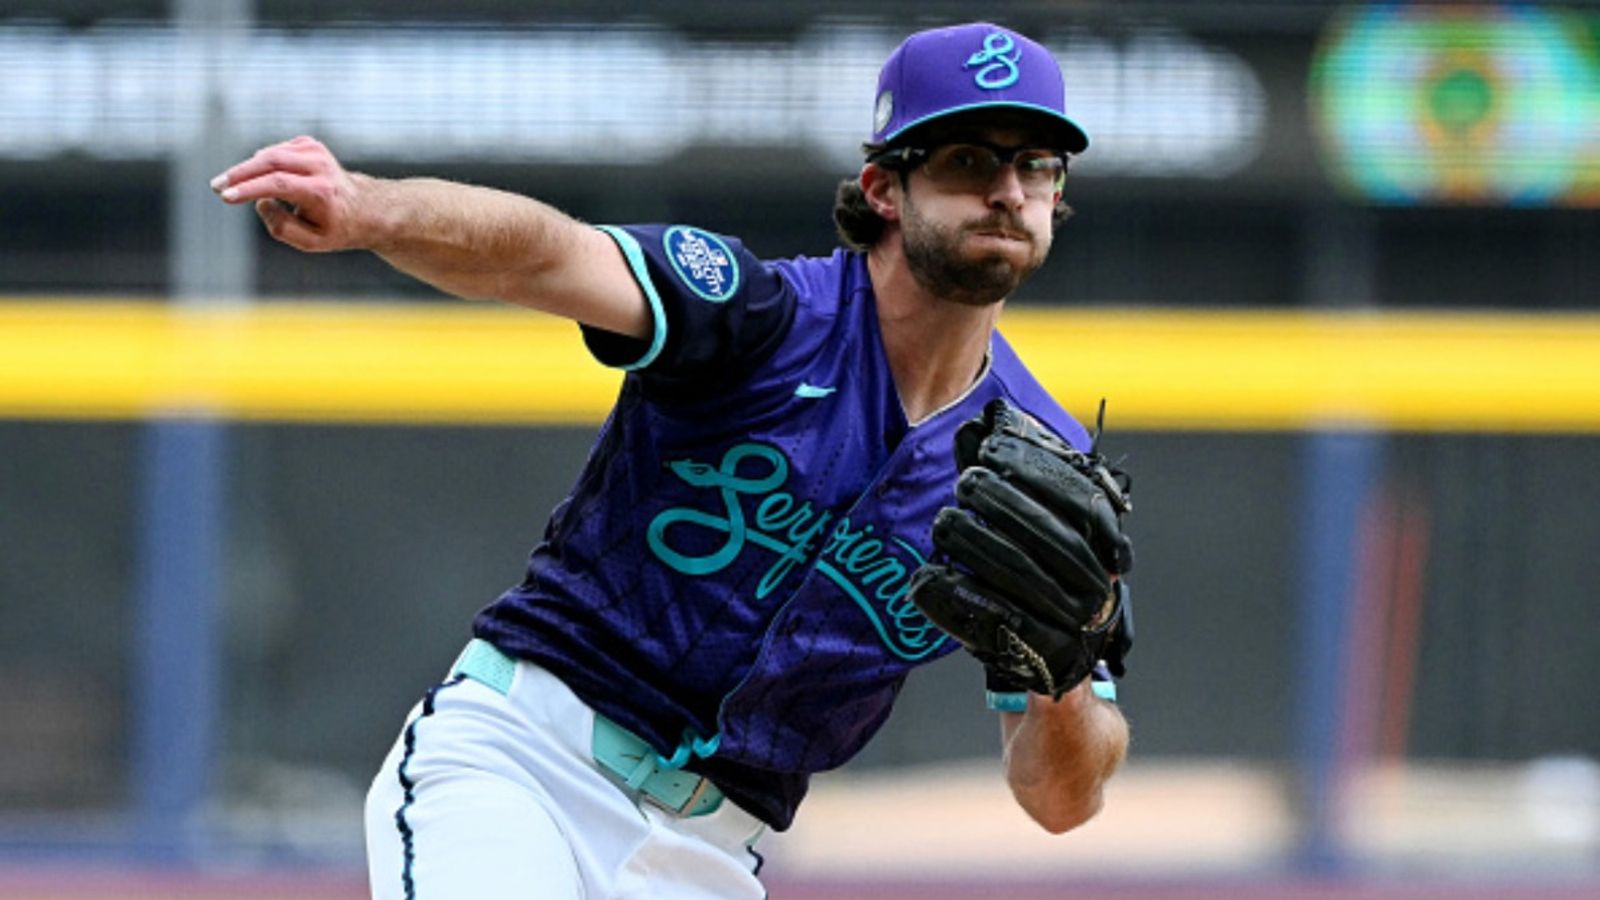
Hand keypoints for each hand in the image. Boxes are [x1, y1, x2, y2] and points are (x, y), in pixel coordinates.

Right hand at [211, 135, 376, 252]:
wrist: (365, 208)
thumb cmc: (335, 229)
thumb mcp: (311, 242)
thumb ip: (281, 227)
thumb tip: (260, 201)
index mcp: (322, 191)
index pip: (278, 184)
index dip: (248, 188)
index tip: (224, 195)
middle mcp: (319, 166)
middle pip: (271, 161)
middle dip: (239, 173)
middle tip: (215, 186)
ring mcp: (315, 151)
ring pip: (270, 154)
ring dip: (246, 169)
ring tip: (229, 186)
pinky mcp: (309, 144)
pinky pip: (275, 152)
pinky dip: (262, 164)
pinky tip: (258, 178)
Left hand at [908, 399, 1134, 697]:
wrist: (1055, 661)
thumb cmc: (1035, 576)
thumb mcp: (1031, 522)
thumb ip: (1011, 476)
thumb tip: (983, 420)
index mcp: (1104, 544)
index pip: (1078, 498)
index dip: (1034, 470)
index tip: (990, 451)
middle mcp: (1097, 584)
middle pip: (1051, 536)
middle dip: (1003, 503)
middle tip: (964, 484)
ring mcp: (1074, 624)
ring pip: (1023, 576)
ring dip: (977, 544)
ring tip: (942, 521)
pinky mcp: (1043, 657)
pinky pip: (998, 623)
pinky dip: (958, 599)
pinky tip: (926, 578)